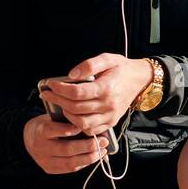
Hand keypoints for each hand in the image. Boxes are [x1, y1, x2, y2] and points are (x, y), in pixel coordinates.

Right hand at [22, 113, 108, 173]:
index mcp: (40, 131)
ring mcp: (44, 160)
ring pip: (70, 162)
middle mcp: (41, 147)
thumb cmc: (49, 125)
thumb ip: (68, 121)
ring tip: (102, 151)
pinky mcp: (49, 169)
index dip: (69, 129)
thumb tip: (92, 124)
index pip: (53, 130)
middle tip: (103, 141)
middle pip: (66, 149)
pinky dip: (84, 163)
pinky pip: (69, 169)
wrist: (31, 139)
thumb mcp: (54, 118)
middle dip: (88, 146)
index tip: (83, 126)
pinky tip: (95, 157)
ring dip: (89, 157)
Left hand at [40, 53, 154, 136]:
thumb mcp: (107, 58)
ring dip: (66, 114)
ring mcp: (110, 116)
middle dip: (57, 100)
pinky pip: (90, 130)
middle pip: (75, 108)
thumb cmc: (122, 69)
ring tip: (60, 104)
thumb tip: (71, 75)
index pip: (76, 92)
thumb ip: (89, 65)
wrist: (140, 80)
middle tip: (47, 94)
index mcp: (106, 88)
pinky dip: (78, 125)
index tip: (51, 84)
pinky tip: (72, 114)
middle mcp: (108, 105)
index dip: (59, 89)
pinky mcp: (111, 123)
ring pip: (81, 123)